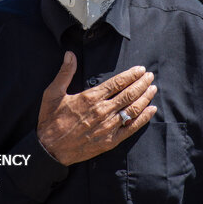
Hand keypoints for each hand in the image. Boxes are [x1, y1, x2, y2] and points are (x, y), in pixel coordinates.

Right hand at [37, 52, 157, 165]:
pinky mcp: (110, 141)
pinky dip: (143, 118)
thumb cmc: (50, 120)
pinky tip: (151, 110)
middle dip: (142, 83)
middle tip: (150, 76)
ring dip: (145, 98)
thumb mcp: (53, 93)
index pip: (117, 83)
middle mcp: (102, 111)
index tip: (141, 69)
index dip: (131, 75)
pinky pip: (131, 128)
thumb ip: (65, 73)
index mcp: (91, 97)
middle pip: (129, 94)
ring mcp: (108, 127)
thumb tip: (70, 54)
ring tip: (153, 89)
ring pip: (132, 109)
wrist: (50, 150)